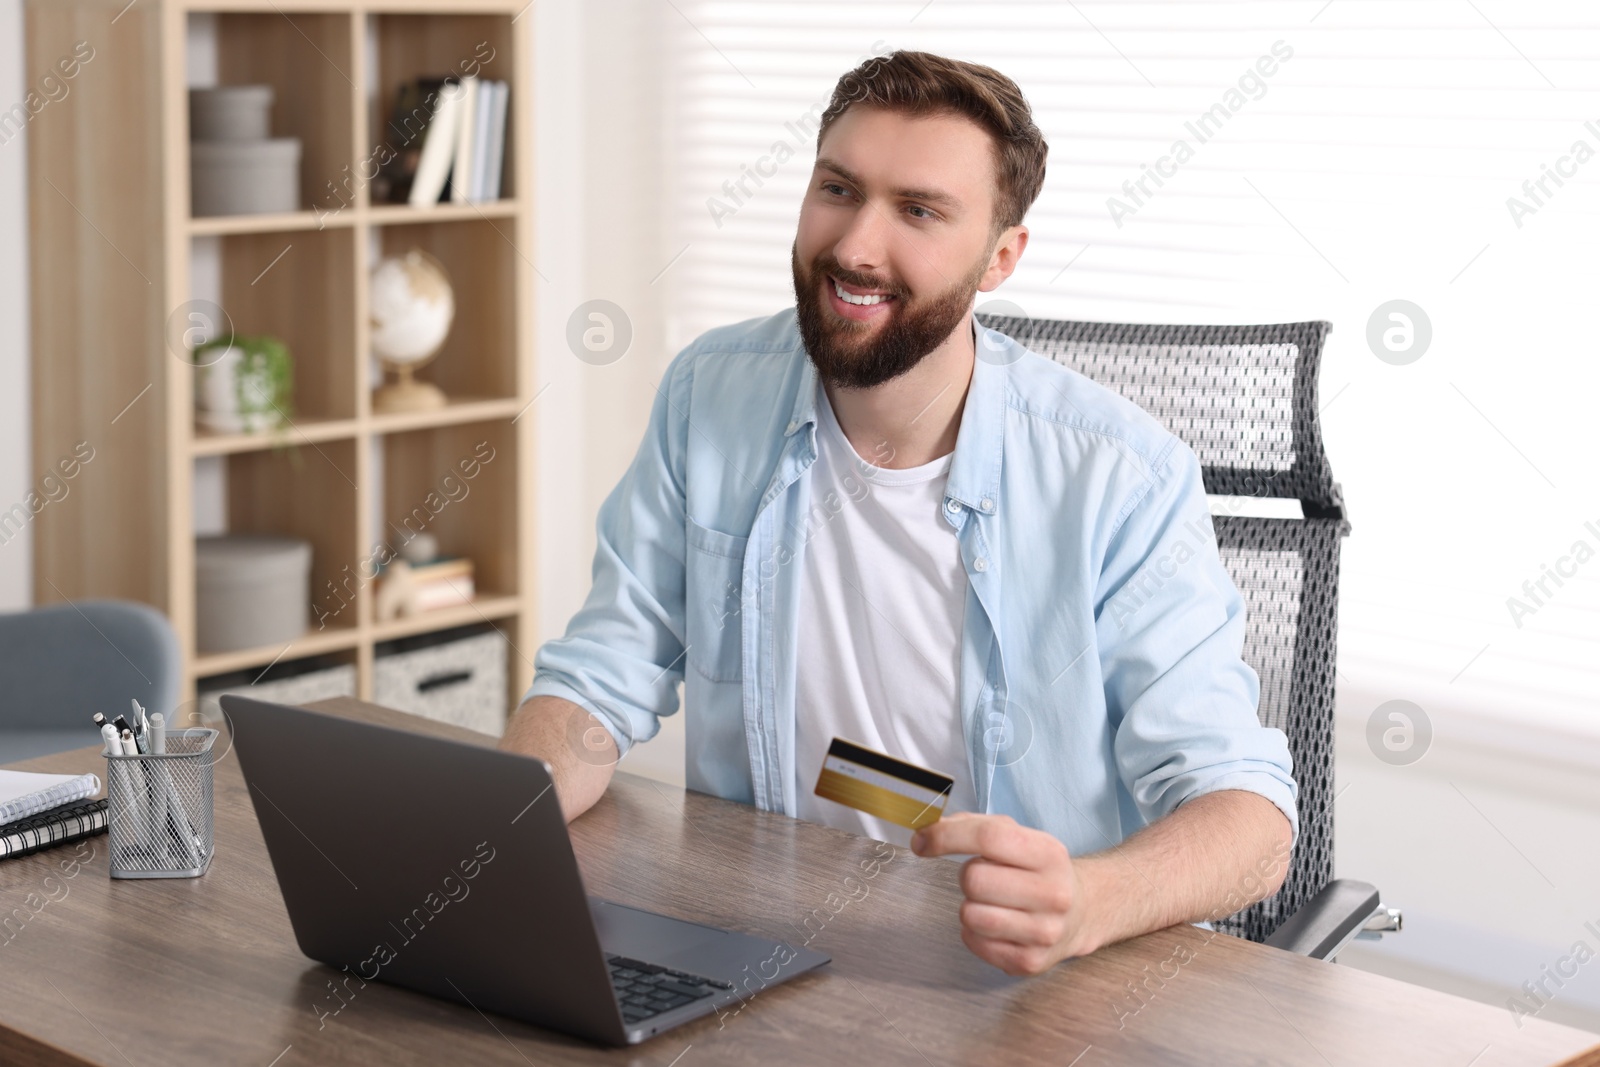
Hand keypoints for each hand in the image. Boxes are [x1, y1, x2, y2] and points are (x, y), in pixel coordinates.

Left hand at [910, 812, 1097, 975]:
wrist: (1082, 912)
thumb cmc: (1037, 870)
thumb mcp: (1018, 837)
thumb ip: (974, 826)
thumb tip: (929, 832)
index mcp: (1049, 853)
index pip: (988, 837)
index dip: (946, 836)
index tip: (923, 840)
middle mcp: (1053, 894)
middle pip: (974, 879)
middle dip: (966, 875)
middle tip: (982, 877)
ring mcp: (1044, 932)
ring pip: (970, 915)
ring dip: (969, 905)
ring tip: (989, 902)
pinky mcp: (1030, 962)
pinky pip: (974, 942)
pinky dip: (972, 931)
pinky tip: (993, 923)